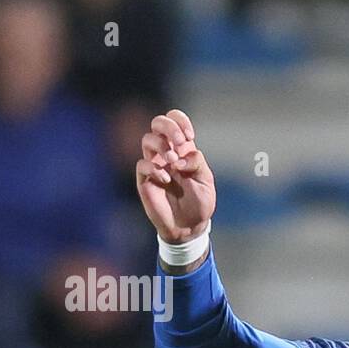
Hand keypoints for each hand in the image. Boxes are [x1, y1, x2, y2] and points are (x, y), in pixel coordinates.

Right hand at [135, 108, 214, 243]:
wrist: (189, 227)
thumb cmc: (200, 203)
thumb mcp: (206, 182)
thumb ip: (197, 163)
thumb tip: (180, 157)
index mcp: (183, 149)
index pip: (175, 121)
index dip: (179, 121)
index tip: (189, 136)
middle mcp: (166, 153)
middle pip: (157, 123)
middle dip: (168, 128)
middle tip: (179, 144)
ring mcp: (154, 165)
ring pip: (147, 140)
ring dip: (161, 146)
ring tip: (172, 163)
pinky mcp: (145, 179)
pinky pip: (142, 164)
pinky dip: (154, 168)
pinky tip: (166, 179)